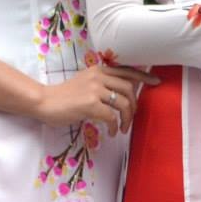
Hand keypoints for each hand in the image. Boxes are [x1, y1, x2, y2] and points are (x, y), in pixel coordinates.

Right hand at [34, 62, 154, 131]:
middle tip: (130, 119)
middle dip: (134, 106)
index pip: (127, 70)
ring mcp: (95, 89)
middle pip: (130, 89)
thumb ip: (103, 84)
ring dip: (127, 119)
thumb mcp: (85, 82)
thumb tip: (124, 93)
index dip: (144, 76)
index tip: (156, 82)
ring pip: (124, 103)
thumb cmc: (64, 96)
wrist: (44, 102)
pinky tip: (111, 131)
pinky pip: (112, 117)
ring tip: (122, 128)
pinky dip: (115, 126)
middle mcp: (99, 76)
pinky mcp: (90, 104)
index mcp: (99, 70)